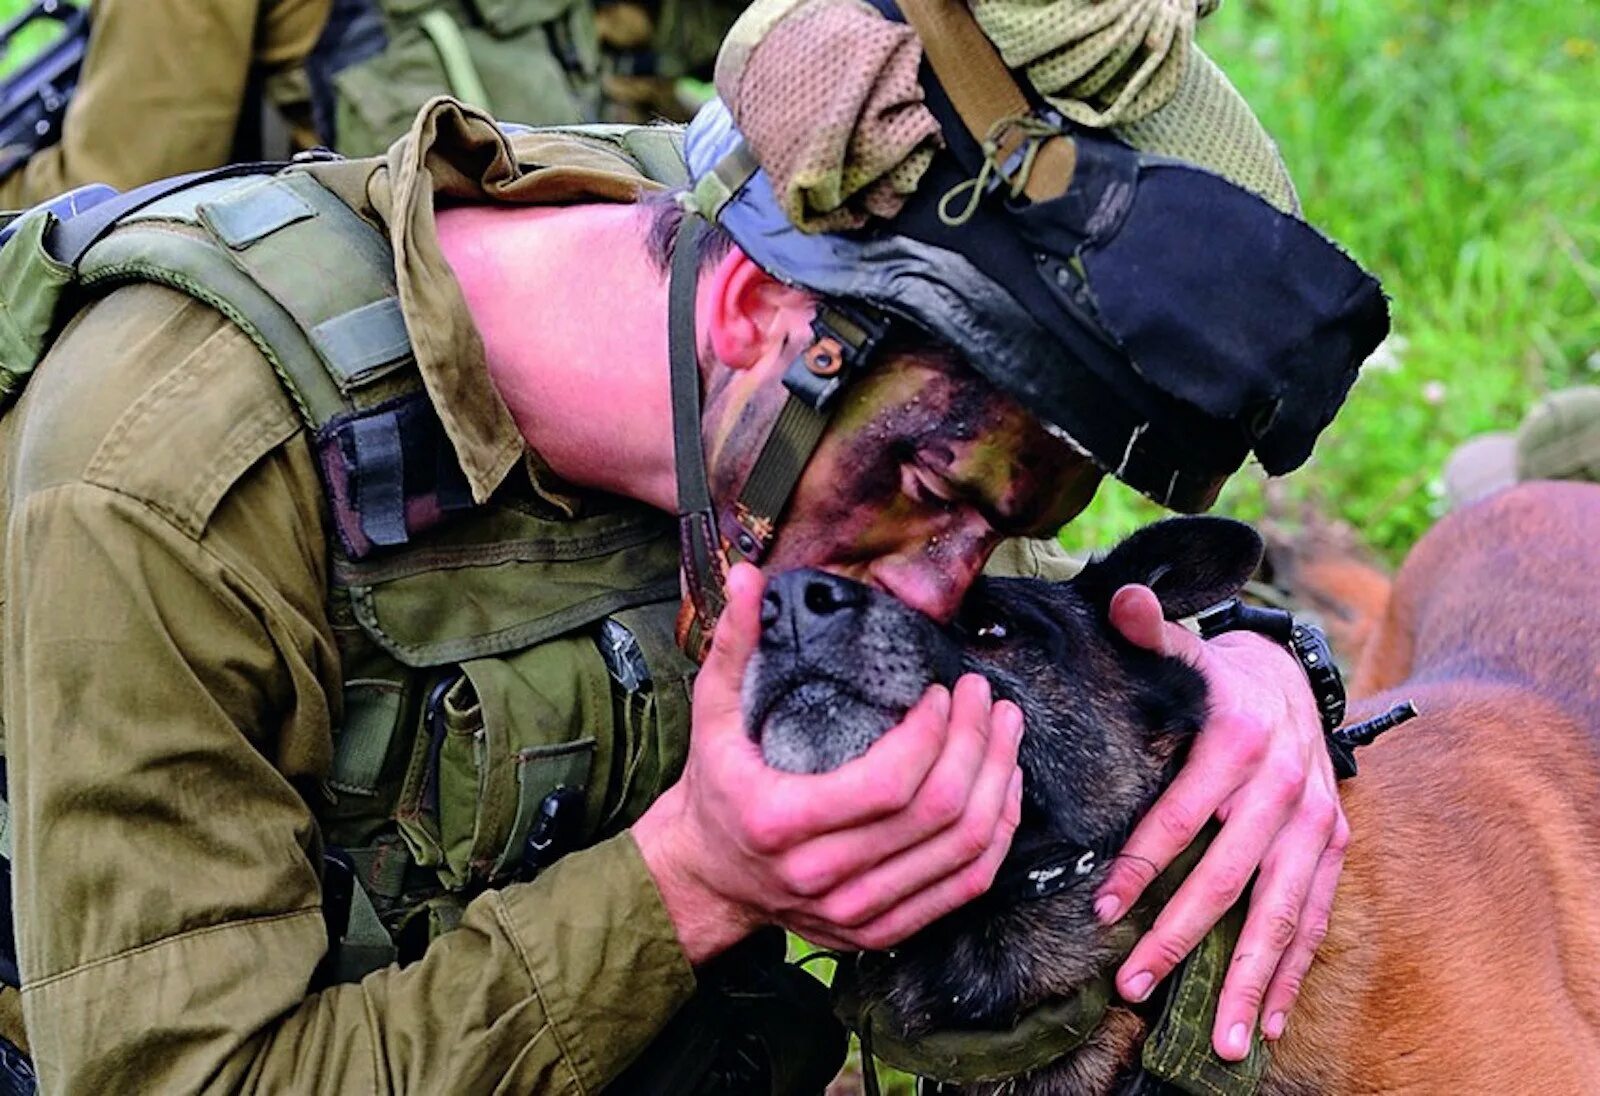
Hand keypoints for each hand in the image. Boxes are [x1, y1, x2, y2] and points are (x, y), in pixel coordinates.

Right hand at [633, 563, 1025, 963]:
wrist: (704, 878)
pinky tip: (1004, 789)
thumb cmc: (715, 788)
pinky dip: (996, 835)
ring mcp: (857, 911)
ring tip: (1005, 730)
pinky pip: (963, 886)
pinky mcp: (882, 929)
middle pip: (936, 813)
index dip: (932, 735)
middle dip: (977, 745)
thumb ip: (733, 643)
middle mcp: (824, 876)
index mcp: (784, 820)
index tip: (942, 693)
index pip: (888, 784)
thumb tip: (748, 575)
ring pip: (962, 851)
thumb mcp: (712, 713)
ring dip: (999, 785)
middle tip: (985, 698)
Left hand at [1092, 585, 1347, 1059]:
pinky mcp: (1333, 852)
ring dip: (1247, 980)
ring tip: (1217, 1038)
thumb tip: (1118, 599)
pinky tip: (1263, 1022)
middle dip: (1181, 938)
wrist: (1298, 682)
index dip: (1141, 865)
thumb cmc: (1220, 680)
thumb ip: (1149, 632)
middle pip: (1229, 879)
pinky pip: (1312, 922)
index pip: (1181, 816)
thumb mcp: (1188, 652)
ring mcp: (1316, 828)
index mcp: (1237, 745)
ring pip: (1280, 915)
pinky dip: (1290, 975)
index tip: (1101, 911)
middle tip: (1134, 986)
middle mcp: (1283, 791)